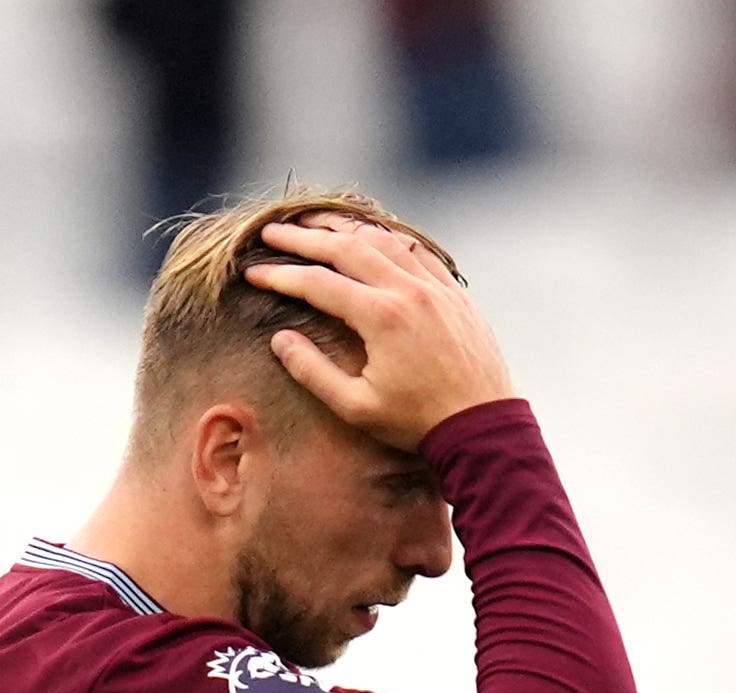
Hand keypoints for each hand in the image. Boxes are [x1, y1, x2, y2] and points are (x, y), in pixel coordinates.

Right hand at [242, 217, 515, 450]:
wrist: (483, 427)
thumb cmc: (417, 424)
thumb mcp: (356, 408)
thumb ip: (313, 372)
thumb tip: (280, 339)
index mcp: (380, 317)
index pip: (318, 283)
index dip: (280, 275)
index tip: (253, 271)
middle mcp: (408, 291)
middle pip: (346, 247)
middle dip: (303, 237)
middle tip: (271, 232)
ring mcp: (435, 288)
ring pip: (383, 239)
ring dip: (345, 226)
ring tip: (314, 221)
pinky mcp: (454, 293)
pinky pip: (417, 251)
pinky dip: (388, 237)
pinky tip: (371, 235)